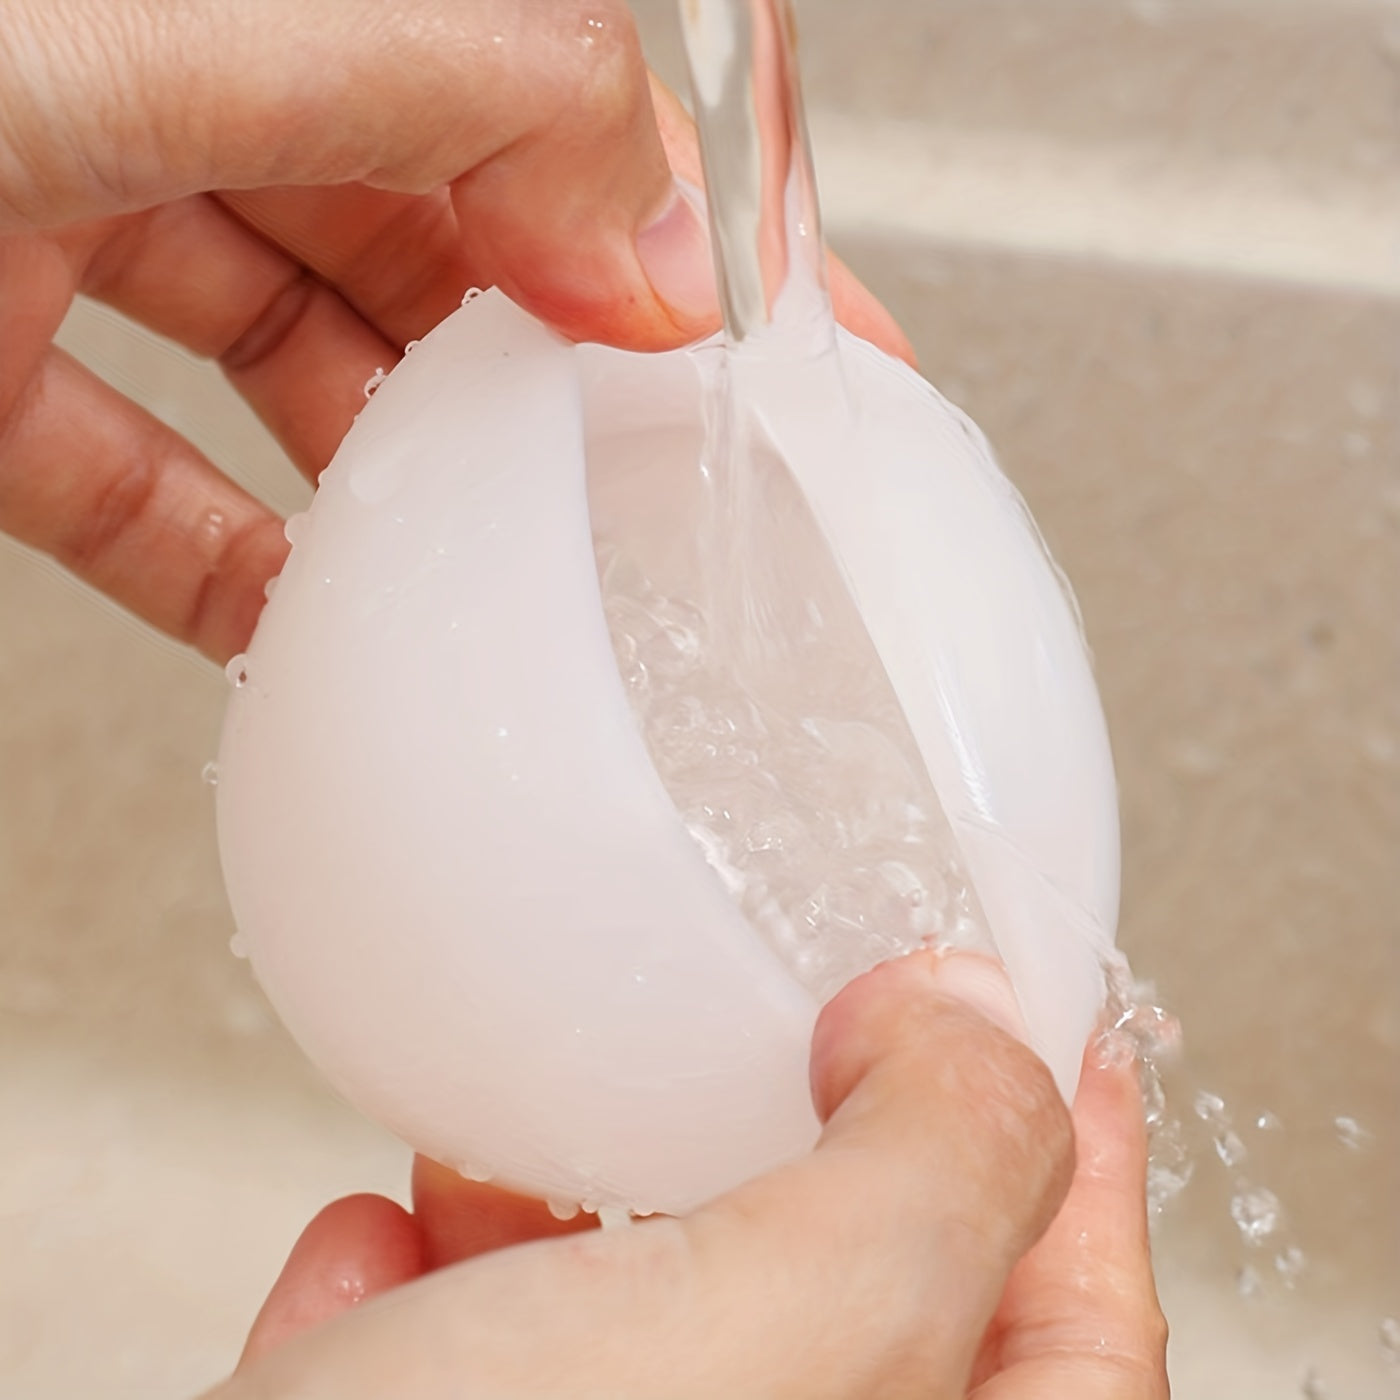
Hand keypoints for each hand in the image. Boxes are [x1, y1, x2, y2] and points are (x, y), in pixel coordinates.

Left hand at [0, 0, 909, 661]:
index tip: (799, 332)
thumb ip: (443, 90)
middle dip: (560, 362)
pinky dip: (236, 576)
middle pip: (433, 242)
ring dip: (406, 485)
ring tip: (510, 567)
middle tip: (666, 470)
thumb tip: (653, 234)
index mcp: (251, 1)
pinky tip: (311, 628)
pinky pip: (146, 495)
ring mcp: (71, 233)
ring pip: (300, 372)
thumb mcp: (157, 23)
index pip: (535, 95)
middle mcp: (165, 97)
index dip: (684, 213)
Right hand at [217, 952, 1167, 1399]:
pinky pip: (462, 1386)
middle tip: (806, 1034)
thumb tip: (984, 1027)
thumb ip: (939, 1168)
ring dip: (581, 1219)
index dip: (1078, 1148)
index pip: (1084, 1329)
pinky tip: (387, 1242)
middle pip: (847, 1322)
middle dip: (805, 1159)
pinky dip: (433, 1300)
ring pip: (639, 1348)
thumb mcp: (795, 1338)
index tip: (1043, 1017)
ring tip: (548, 1126)